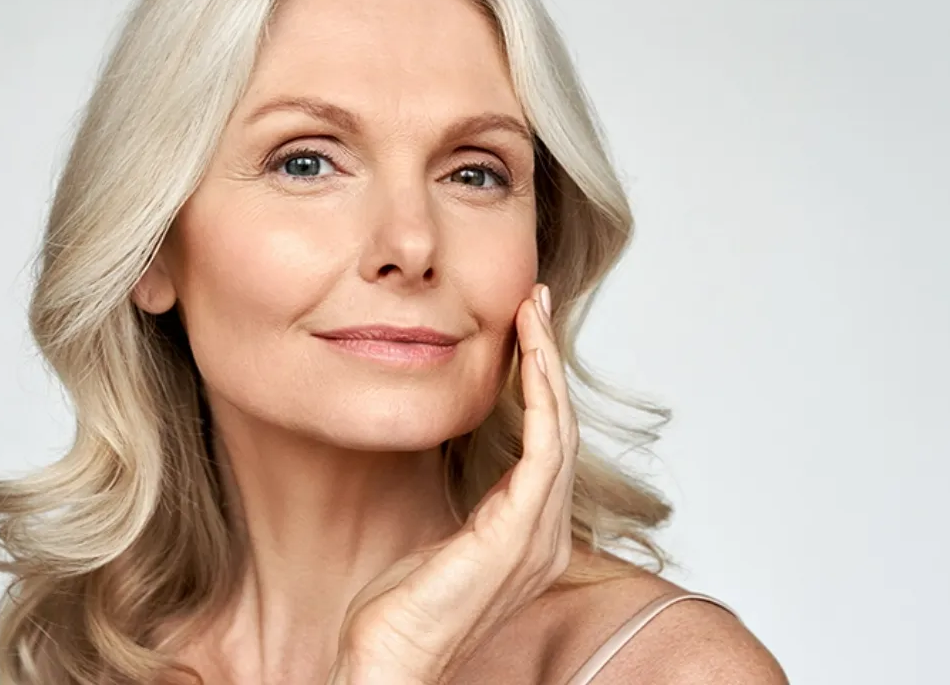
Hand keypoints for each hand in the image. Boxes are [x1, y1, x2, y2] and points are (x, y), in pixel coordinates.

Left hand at [330, 283, 578, 684]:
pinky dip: (540, 397)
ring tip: (532, 313)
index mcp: (529, 533)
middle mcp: (546, 533)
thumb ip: (460, 501)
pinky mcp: (519, 534)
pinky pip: (544, 450)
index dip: (540, 382)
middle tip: (536, 301)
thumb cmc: (399, 612)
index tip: (525, 330)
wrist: (389, 661)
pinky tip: (529, 358)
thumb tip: (444, 452)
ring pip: (558, 429)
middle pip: (561, 426)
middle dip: (549, 359)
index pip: (546, 442)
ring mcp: (539, 536)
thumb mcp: (435, 538)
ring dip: (547, 365)